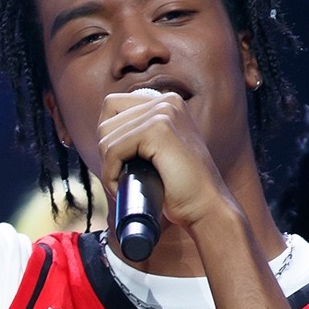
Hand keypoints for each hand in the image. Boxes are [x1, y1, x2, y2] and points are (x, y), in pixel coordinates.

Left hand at [95, 89, 235, 235]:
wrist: (205, 206)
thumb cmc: (180, 188)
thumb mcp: (159, 152)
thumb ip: (139, 136)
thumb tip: (103, 135)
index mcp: (167, 103)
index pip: (113, 107)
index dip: (109, 138)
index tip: (119, 163)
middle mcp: (166, 101)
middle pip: (107, 121)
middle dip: (106, 154)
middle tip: (123, 177)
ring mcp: (163, 113)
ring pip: (106, 136)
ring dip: (108, 167)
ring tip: (126, 184)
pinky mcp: (158, 130)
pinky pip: (113, 150)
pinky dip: (110, 174)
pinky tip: (124, 187)